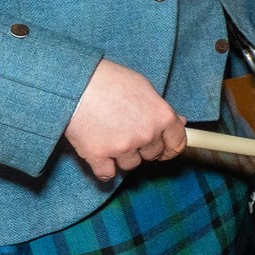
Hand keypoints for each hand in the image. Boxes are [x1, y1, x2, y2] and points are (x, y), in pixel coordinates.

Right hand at [64, 58, 185, 181]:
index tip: (165, 150)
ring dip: (123, 156)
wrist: (75, 82)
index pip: (177, 143)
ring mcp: (123, 147)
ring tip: (110, 137)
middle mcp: (146, 134)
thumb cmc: (110, 80)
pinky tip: (100, 156)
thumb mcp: (144, 87)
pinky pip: (107, 174)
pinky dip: (104, 169)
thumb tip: (179, 123)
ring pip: (131, 165)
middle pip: (152, 155)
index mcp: (161, 116)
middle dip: (143, 148)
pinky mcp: (98, 156)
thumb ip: (161, 109)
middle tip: (128, 133)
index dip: (171, 148)